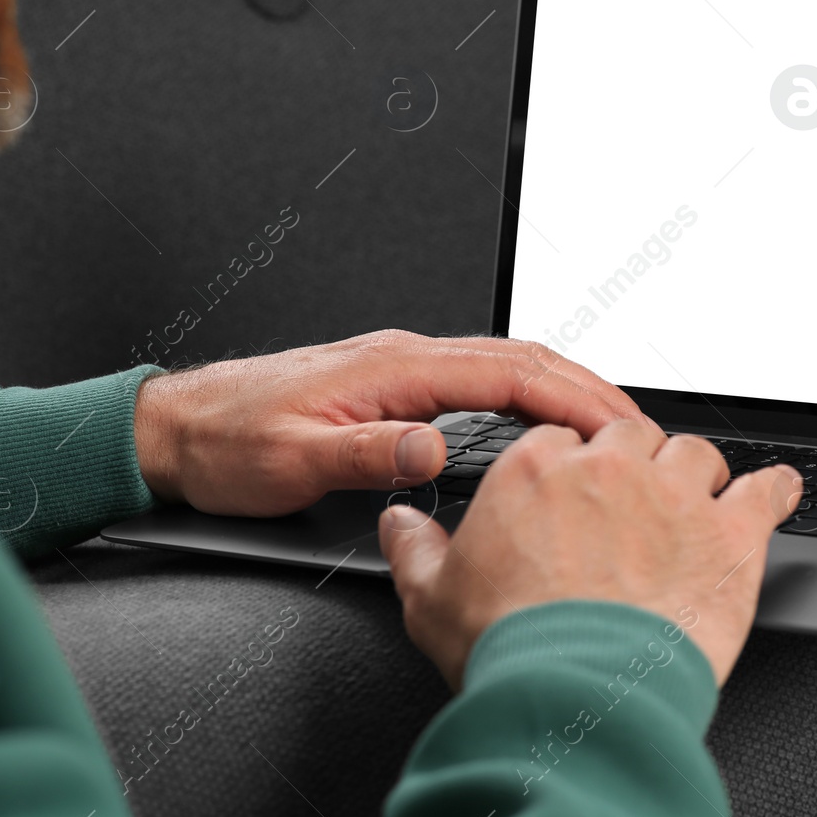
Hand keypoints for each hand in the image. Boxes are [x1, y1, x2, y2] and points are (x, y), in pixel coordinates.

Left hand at [133, 330, 655, 515]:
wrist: (178, 428)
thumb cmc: (228, 442)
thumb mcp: (292, 459)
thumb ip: (368, 454)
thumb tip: (433, 452)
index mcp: (392, 367)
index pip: (505, 371)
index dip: (571, 396)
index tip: (616, 423)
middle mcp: (404, 357)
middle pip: (520, 358)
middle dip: (587, 388)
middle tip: (638, 428)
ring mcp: (402, 367)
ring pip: (506, 363)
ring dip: (564, 388)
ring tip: (609, 426)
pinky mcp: (395, 384)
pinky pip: (481, 378)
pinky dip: (529, 394)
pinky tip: (544, 422)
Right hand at [377, 419, 801, 688]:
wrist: (577, 695)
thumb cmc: (511, 649)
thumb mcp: (429, 599)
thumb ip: (414, 549)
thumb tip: (398, 523)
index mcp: (538, 472)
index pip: (562, 439)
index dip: (572, 468)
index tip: (577, 491)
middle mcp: (610, 470)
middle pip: (632, 436)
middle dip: (634, 463)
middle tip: (633, 499)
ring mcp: (675, 497)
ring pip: (696, 454)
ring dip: (695, 476)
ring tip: (694, 505)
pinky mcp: (730, 535)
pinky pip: (766, 490)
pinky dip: (774, 490)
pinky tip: (775, 493)